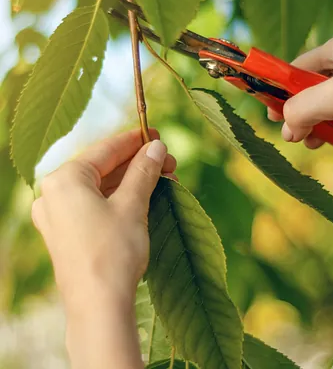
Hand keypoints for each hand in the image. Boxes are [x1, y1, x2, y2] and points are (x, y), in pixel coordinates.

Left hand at [32, 129, 176, 368]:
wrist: (99, 308)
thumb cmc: (113, 252)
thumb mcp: (132, 204)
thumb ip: (143, 170)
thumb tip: (156, 146)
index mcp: (64, 180)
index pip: (105, 149)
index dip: (135, 140)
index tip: (157, 134)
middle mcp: (54, 194)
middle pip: (103, 168)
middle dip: (139, 164)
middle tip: (168, 161)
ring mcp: (59, 215)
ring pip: (102, 187)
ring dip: (134, 181)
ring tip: (165, 178)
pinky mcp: (68, 233)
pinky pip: (97, 205)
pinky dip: (122, 198)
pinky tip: (146, 195)